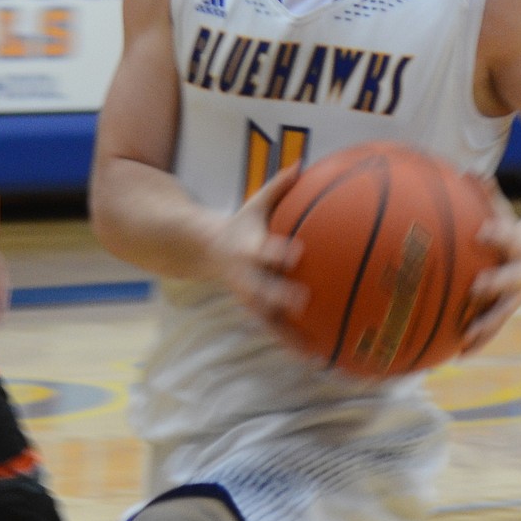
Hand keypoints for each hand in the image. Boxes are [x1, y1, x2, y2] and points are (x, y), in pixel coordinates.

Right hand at [210, 166, 306, 336]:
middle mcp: (246, 277)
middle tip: (302, 301)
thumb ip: (279, 186)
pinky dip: (293, 344)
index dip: (278, 252)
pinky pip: (275, 331)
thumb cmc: (240, 223)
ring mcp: (249, 298)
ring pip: (267, 320)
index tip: (297, 253)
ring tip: (313, 353)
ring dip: (288, 336)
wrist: (203, 250)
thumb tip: (302, 162)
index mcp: (247, 249)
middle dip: (278, 296)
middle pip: (261, 290)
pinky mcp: (255, 311)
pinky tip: (317, 358)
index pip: (263, 250)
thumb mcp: (254, 203)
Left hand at [460, 179, 520, 352]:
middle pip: (510, 282)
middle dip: (494, 286)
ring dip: (485, 328)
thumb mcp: (501, 208)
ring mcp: (516, 293)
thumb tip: (467, 171)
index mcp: (518, 244)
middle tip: (475, 289)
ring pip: (502, 314)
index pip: (508, 236)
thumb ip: (485, 192)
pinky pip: (491, 326)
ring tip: (463, 344)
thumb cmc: (511, 227)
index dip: (497, 234)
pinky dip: (476, 341)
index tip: (482, 232)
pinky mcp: (507, 307)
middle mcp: (520, 272)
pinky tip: (454, 356)